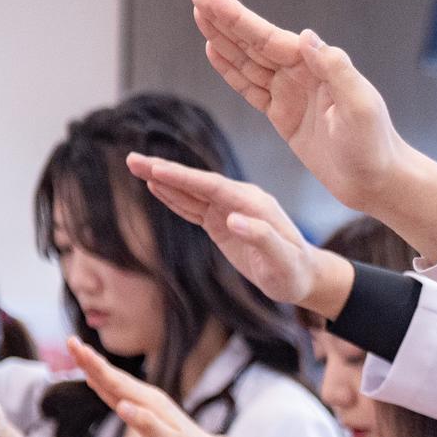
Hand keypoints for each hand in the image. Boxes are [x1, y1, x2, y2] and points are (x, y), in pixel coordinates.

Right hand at [67, 338, 269, 436]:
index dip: (95, 365)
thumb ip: (146, 424)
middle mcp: (147, 397)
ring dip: (95, 367)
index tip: (78, 348)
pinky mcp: (144, 409)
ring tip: (78, 353)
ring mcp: (145, 402)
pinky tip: (94, 378)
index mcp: (149, 402)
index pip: (116, 381)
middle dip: (90, 359)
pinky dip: (103, 383)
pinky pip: (118, 393)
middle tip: (70, 341)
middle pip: (113, 376)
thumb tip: (123, 406)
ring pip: (115, 382)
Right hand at [125, 153, 354, 315]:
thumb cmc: (294, 272)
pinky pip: (194, 207)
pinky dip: (174, 197)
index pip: (211, 186)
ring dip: (164, 180)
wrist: (305, 277)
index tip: (155, 169)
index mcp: (253, 204)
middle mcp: (241, 201)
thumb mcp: (282, 260)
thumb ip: (261, 238)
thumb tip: (233, 219)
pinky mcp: (224, 223)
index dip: (182, 178)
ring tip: (136, 167)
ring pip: (192, 192)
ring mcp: (231, 210)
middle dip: (164, 171)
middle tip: (131, 159)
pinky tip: (156, 187)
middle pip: (197, 182)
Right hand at [189, 0, 436, 262]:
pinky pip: (250, 87)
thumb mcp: (360, 106)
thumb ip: (335, 70)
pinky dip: (231, 70)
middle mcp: (302, 74)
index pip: (268, 36)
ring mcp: (291, 93)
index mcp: (316, 67)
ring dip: (223, 39)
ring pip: (248, 61)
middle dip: (224, 18)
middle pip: (254, 41)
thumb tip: (306, 36)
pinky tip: (214, 51)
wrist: (376, 180)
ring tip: (199, 15)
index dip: (237, 16)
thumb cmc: (373, 145)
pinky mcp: (283, 115)